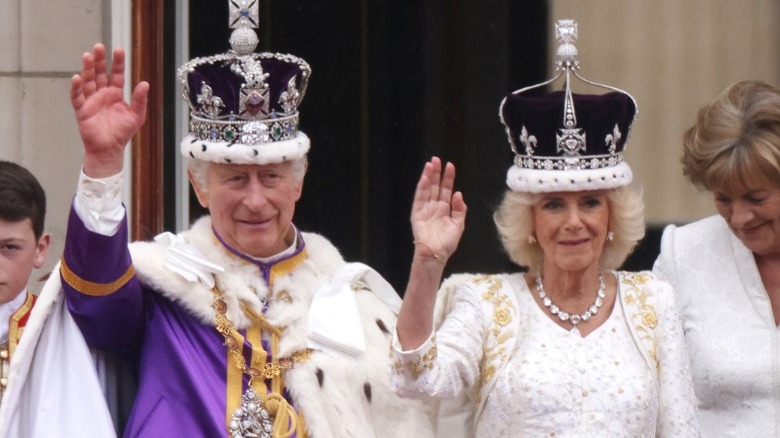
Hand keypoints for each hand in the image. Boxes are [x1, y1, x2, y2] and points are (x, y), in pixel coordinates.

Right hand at [70, 43, 148, 177]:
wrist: (109, 149)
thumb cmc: (122, 133)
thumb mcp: (136, 116)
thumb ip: (140, 100)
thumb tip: (145, 83)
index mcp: (116, 94)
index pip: (116, 74)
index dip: (117, 63)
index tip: (118, 50)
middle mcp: (102, 94)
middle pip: (99, 73)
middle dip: (99, 60)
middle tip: (99, 47)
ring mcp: (91, 100)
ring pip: (88, 81)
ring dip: (87, 69)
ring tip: (87, 56)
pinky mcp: (81, 109)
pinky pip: (77, 96)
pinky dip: (76, 87)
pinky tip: (77, 78)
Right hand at [410, 157, 466, 263]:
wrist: (436, 254)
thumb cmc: (447, 243)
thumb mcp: (458, 225)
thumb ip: (460, 209)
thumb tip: (458, 194)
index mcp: (445, 208)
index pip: (446, 189)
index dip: (448, 178)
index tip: (450, 165)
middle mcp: (434, 206)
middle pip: (435, 186)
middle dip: (436, 173)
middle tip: (437, 159)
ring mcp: (425, 209)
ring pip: (427, 189)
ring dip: (428, 177)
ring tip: (430, 165)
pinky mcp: (417, 214)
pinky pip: (419, 198)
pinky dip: (422, 188)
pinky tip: (424, 179)